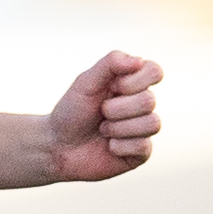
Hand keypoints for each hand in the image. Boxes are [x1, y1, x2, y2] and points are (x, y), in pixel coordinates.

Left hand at [42, 50, 163, 183]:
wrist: (58, 147)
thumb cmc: (71, 112)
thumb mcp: (85, 82)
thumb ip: (110, 64)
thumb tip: (139, 60)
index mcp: (131, 83)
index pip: (154, 72)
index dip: (134, 81)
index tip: (112, 88)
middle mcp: (140, 104)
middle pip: (149, 101)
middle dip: (117, 109)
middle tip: (100, 113)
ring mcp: (142, 129)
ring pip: (152, 124)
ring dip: (118, 128)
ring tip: (103, 130)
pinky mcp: (141, 152)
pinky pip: (143, 146)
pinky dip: (119, 146)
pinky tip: (109, 147)